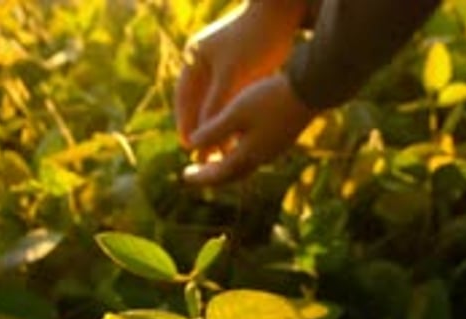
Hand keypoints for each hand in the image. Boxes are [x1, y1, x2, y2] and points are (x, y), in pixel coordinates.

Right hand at [175, 1, 306, 147]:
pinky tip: (236, 137)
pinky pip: (228, 100)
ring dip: (216, 127)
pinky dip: (230, 118)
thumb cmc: (255, 40)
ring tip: (219, 152)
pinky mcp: (238, 71)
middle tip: (201, 155)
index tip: (189, 147)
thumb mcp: (231, 75)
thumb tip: (200, 136)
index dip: (186, 124)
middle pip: (197, 103)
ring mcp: (220, 66)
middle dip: (200, 129)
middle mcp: (204, 62)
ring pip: (214, 104)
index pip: (184, 98)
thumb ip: (215, 104)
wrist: (282, 15)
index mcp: (194, 58)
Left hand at [182, 73, 313, 185]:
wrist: (310, 90)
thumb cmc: (270, 99)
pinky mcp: (282, 139)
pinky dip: (240, 155)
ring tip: (214, 159)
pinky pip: (255, 154)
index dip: (200, 176)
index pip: (218, 173)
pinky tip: (238, 144)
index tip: (184, 176)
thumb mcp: (236, 113)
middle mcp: (261, 158)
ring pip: (244, 165)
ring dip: (227, 166)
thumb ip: (213, 131)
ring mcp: (274, 150)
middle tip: (195, 173)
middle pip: (231, 174)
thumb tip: (190, 145)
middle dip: (212, 175)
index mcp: (248, 155)